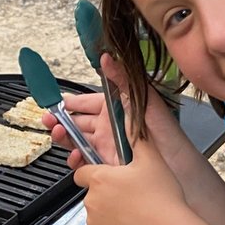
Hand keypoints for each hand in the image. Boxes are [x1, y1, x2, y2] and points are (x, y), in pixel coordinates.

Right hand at [45, 54, 185, 170]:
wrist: (177, 167)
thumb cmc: (166, 134)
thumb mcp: (143, 100)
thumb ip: (122, 79)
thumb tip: (107, 57)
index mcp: (118, 108)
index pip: (88, 102)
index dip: (71, 102)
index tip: (55, 101)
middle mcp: (111, 126)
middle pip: (78, 121)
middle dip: (61, 119)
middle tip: (48, 118)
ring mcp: (108, 146)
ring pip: (77, 140)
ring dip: (64, 137)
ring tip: (57, 133)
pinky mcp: (107, 165)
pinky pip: (85, 162)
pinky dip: (76, 160)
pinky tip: (75, 156)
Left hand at [73, 133, 190, 224]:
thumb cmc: (163, 198)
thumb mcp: (151, 159)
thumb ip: (136, 134)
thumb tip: (131, 111)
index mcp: (99, 178)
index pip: (82, 172)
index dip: (96, 174)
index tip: (110, 178)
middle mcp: (91, 201)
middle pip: (92, 195)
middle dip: (106, 195)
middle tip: (130, 197)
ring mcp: (94, 224)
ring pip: (96, 216)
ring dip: (109, 215)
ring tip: (134, 214)